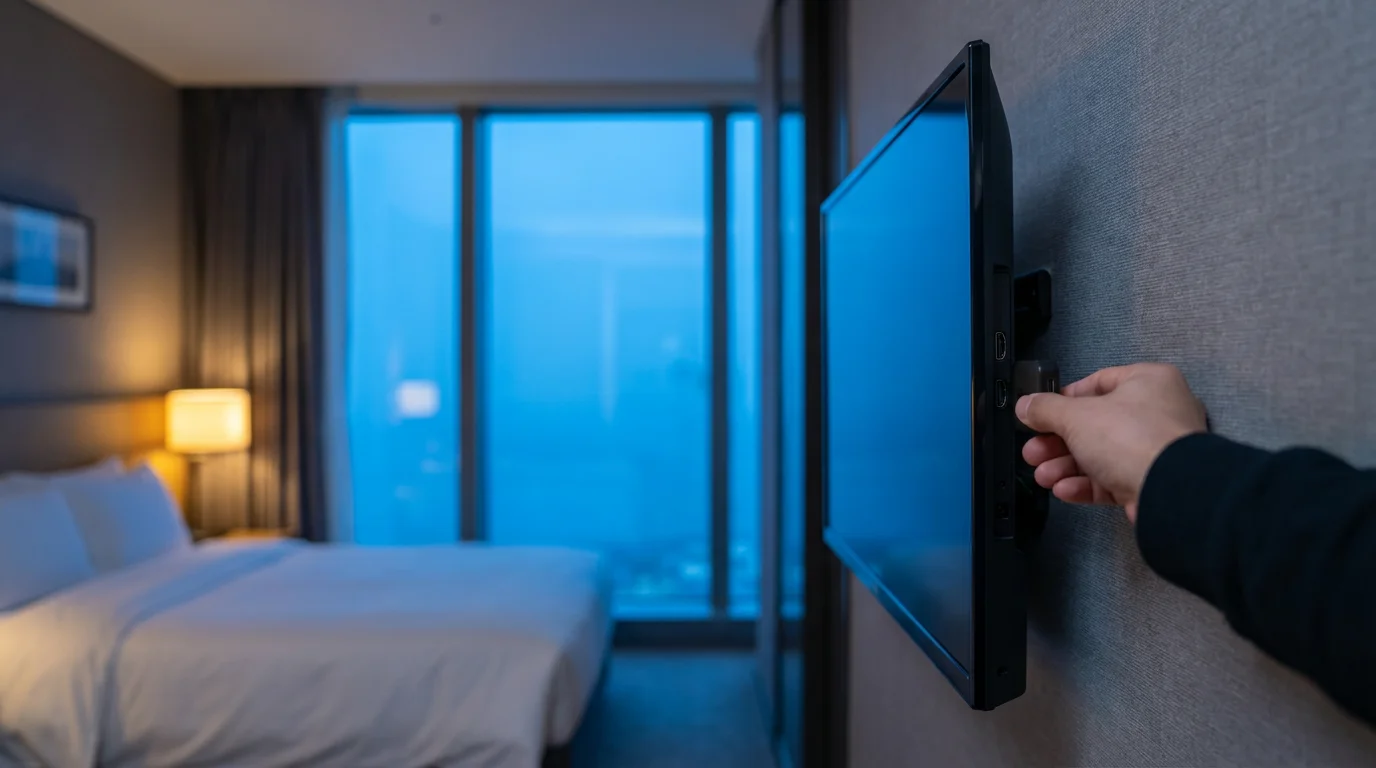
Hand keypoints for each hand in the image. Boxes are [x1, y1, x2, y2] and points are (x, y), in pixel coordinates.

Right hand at [1016, 363, 1207, 522]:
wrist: (1171, 491)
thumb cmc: (1134, 438)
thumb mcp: (1077, 415)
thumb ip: (1046, 409)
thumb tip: (1026, 405)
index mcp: (1147, 382)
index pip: (1097, 383)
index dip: (1064, 399)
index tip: (1040, 413)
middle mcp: (1157, 412)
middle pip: (1094, 424)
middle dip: (1057, 442)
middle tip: (1034, 451)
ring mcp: (1156, 450)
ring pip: (1101, 455)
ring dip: (1066, 466)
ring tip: (1043, 475)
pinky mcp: (1151, 482)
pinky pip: (1113, 479)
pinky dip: (1086, 484)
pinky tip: (1063, 489)